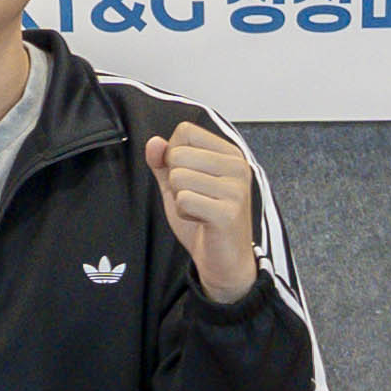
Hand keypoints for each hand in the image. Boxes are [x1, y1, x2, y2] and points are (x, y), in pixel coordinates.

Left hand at [144, 122, 261, 304]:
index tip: (189, 176)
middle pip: (177, 154)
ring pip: (178, 177)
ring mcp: (235, 188)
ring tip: (199, 209)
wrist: (225, 259)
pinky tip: (201, 220)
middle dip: (174, 180)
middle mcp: (237, 166)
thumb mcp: (178, 185)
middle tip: (195, 197)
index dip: (173, 155)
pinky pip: (183, 200)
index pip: (185, 132)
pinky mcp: (228, 211)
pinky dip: (183, 213)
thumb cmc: (204, 219)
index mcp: (229, 153)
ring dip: (179, 199)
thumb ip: (163, 162)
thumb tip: (153, 142)